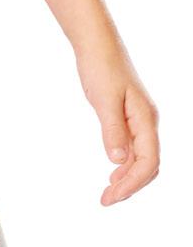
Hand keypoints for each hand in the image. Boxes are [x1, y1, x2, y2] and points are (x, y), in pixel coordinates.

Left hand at [76, 37, 159, 205]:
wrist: (97, 45)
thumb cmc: (101, 68)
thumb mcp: (104, 100)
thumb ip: (113, 131)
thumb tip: (118, 161)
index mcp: (145, 119)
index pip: (148, 161)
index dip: (132, 183)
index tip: (111, 196)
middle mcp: (147, 122)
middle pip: (148, 165)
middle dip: (130, 186)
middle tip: (105, 201)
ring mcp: (140, 120)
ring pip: (142, 158)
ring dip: (127, 178)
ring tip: (108, 193)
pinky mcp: (129, 117)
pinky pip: (134, 148)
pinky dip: (126, 165)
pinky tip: (114, 173)